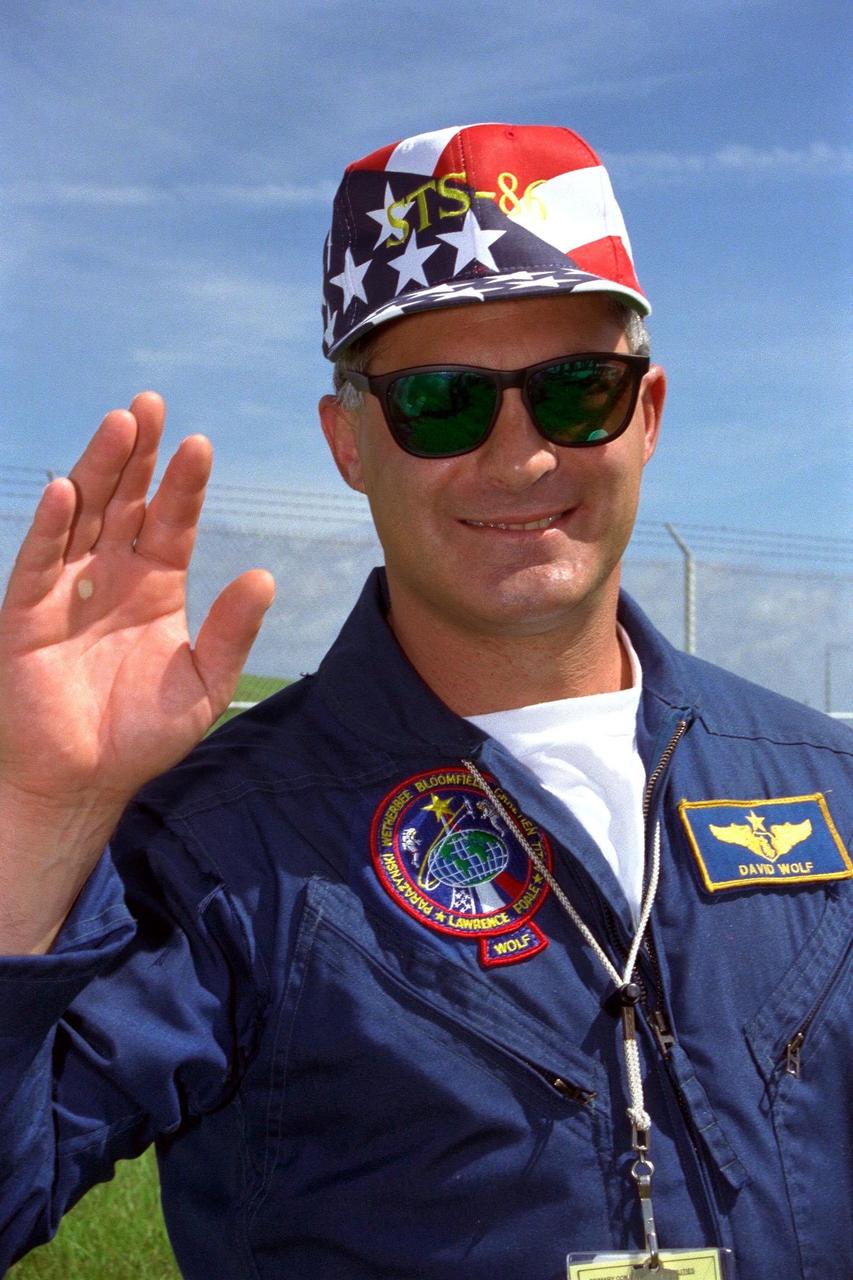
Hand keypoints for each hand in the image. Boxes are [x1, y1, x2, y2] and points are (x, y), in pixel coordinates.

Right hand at [0, 393, 273, 949]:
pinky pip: (39, 562)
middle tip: (150, 405)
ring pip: (83, 516)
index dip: (183, 486)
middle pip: (124, 501)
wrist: (84, 781)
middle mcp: (112, 575)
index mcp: (156, 586)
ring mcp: (69, 589)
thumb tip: (264, 576)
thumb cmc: (140, 734)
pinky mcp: (29, 614)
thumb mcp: (201, 683)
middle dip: (137, 455)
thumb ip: (231, 631)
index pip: (172, 522)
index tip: (200, 446)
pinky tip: (66, 491)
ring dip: (97, 471)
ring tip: (119, 424)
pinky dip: (51, 527)